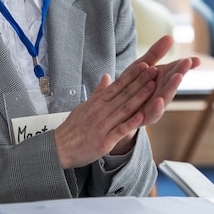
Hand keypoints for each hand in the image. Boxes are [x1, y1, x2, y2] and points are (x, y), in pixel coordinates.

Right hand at [54, 35, 199, 168]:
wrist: (59, 148)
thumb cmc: (72, 128)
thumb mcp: (84, 106)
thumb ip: (98, 92)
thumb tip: (107, 76)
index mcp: (97, 103)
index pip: (117, 85)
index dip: (131, 75)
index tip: (144, 65)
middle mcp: (100, 111)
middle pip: (123, 94)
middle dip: (140, 81)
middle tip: (154, 70)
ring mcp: (103, 125)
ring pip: (124, 109)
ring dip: (139, 97)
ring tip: (153, 86)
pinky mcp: (104, 141)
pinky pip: (120, 130)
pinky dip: (131, 122)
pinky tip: (142, 115)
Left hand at [134, 35, 199, 125]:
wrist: (115, 110)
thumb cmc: (131, 86)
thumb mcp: (140, 66)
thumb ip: (155, 53)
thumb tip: (170, 36)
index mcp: (161, 79)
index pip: (175, 69)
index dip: (185, 64)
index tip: (196, 59)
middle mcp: (161, 92)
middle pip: (172, 82)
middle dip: (180, 72)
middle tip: (187, 62)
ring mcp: (154, 106)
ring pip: (165, 97)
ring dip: (172, 88)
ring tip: (178, 77)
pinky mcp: (145, 119)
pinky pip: (152, 115)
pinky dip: (156, 109)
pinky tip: (159, 101)